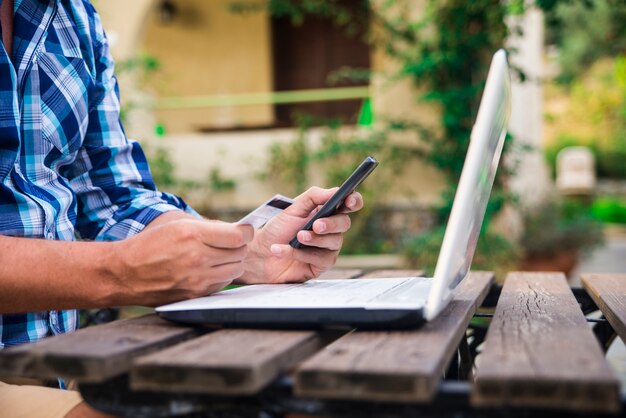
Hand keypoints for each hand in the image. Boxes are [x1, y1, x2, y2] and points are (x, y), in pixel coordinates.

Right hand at [111, 219, 252, 305]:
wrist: (125, 273)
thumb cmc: (152, 243)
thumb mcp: (179, 224)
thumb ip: (210, 227)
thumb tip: (238, 230)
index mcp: (193, 234)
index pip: (239, 236)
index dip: (246, 232)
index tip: (243, 231)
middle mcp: (198, 258)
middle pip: (241, 253)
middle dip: (238, 246)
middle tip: (228, 243)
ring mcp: (198, 279)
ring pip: (236, 270)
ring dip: (232, 262)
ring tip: (217, 256)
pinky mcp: (196, 294)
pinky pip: (223, 284)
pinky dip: (221, 276)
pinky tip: (208, 269)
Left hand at [239, 187, 362, 283]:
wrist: (260, 254)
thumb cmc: (277, 229)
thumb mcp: (292, 208)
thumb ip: (314, 197)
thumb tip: (336, 191)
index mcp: (326, 211)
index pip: (348, 204)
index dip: (354, 201)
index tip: (349, 200)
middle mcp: (330, 229)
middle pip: (344, 223)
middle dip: (331, 224)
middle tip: (316, 225)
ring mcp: (327, 248)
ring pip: (334, 242)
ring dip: (314, 239)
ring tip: (297, 237)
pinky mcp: (321, 265)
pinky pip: (320, 259)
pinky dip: (300, 254)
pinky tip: (282, 250)